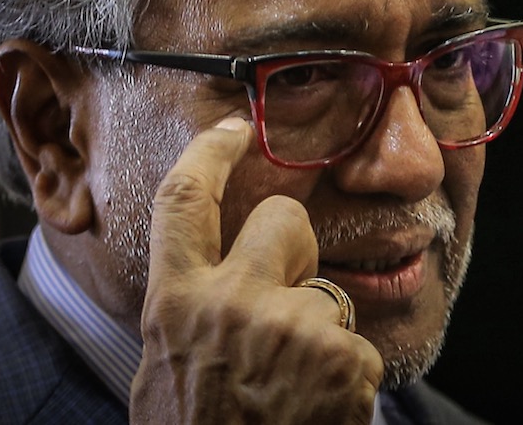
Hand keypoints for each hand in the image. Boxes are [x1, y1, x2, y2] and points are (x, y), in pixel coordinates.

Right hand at [129, 117, 383, 423]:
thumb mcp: (168, 370)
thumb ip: (190, 312)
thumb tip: (213, 275)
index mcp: (177, 304)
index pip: (185, 202)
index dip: (208, 153)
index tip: (232, 127)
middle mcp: (233, 304)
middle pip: (285, 220)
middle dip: (291, 248)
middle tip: (283, 302)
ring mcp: (293, 329)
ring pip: (327, 295)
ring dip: (317, 336)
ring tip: (290, 392)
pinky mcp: (345, 358)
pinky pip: (355, 344)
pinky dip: (343, 377)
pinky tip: (316, 410)